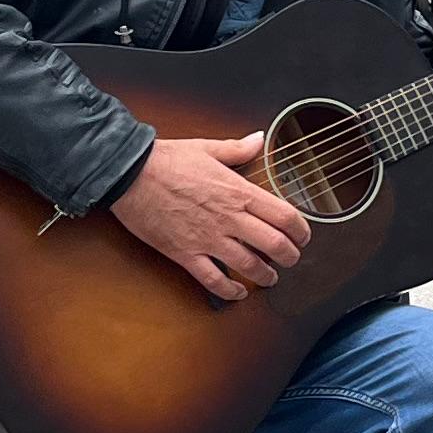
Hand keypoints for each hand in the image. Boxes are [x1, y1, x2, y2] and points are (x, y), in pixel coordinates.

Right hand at [112, 134, 312, 303]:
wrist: (129, 174)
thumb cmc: (167, 160)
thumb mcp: (207, 148)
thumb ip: (238, 149)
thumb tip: (258, 139)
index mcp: (238, 191)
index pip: (284, 215)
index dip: (301, 230)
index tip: (303, 236)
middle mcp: (229, 218)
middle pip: (274, 244)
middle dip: (289, 256)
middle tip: (291, 259)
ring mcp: (208, 238)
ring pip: (249, 266)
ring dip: (265, 276)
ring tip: (270, 278)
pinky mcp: (185, 254)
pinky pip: (213, 280)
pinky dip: (229, 291)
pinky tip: (237, 293)